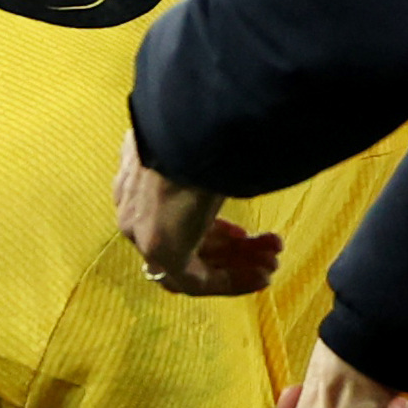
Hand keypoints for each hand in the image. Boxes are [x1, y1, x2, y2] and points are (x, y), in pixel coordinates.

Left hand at [115, 132, 280, 295]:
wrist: (191, 125)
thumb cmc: (204, 127)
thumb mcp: (202, 145)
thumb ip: (207, 161)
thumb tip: (233, 148)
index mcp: (138, 180)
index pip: (172, 216)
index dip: (214, 229)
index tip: (244, 232)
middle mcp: (133, 210)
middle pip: (186, 242)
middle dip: (232, 249)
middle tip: (271, 249)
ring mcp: (143, 232)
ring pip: (192, 263)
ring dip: (237, 266)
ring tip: (274, 263)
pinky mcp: (160, 249)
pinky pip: (195, 280)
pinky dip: (230, 282)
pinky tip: (261, 277)